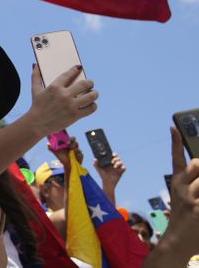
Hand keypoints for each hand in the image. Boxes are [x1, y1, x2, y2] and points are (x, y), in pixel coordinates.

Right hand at [25, 64, 97, 138]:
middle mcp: (64, 95)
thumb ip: (36, 76)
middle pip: (84, 84)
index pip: (69, 74)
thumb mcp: (35, 90)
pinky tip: (91, 105)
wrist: (37, 124)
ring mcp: (71, 106)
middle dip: (90, 82)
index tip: (79, 67)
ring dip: (94, 93)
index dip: (75, 70)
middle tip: (90, 83)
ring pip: (91, 96)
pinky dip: (93, 106)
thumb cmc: (36, 106)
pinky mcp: (75, 115)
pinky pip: (91, 108)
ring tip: (94, 93)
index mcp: (55, 87)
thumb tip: (36, 64)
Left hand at [49, 136, 82, 170]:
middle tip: (70, 146)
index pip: (72, 139)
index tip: (68, 141)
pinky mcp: (80, 157)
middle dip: (73, 144)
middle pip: (76, 143)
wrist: (67, 165)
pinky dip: (78, 156)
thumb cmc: (62, 157)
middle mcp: (74, 147)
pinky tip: (76, 157)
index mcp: (68, 144)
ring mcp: (77, 152)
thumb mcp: (56, 152)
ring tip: (73, 152)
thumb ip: (51, 148)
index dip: (71, 138)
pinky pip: (81, 155)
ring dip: (76, 151)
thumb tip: (48, 144)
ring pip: (79, 149)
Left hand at [94, 153, 125, 187]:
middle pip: (118, 157)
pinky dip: (122, 167)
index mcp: (109, 161)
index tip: (112, 155)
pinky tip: (118, 169)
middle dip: (115, 158)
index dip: (113, 154)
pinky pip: (124, 167)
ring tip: (114, 167)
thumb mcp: (98, 169)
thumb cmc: (102, 174)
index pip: (113, 155)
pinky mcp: (121, 171)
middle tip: (112, 162)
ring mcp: (118, 167)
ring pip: (121, 162)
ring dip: (118, 163)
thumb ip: (95, 164)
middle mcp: (114, 163)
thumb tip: (95, 159)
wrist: (107, 182)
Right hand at [163, 128, 198, 243]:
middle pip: (197, 164)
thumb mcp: (186, 199)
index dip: (175, 142)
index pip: (176, 158)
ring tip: (198, 198)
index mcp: (177, 183)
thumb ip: (195, 184)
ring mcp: (190, 199)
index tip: (173, 127)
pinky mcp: (198, 209)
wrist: (178, 242)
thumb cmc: (185, 219)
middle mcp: (181, 187)